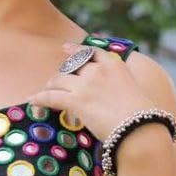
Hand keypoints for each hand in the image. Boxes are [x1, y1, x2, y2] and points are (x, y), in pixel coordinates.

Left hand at [25, 41, 162, 145]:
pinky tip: (33, 100)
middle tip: (56, 83)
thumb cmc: (142, 116)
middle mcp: (98, 70)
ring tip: (45, 92)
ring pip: (59, 80)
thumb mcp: (134, 91)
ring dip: (51, 86)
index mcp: (114, 65)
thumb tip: (114, 96)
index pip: (91, 52)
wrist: (140, 127)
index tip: (65, 48)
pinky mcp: (76, 101)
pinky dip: (40, 98)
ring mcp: (86, 85)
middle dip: (63, 74)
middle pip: (71, 67)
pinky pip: (51, 96)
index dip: (75, 50)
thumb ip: (120, 86)